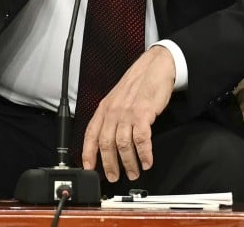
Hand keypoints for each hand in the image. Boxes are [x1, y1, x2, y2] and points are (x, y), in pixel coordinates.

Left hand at [81, 46, 175, 181]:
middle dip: (109, 165)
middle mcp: (113, 111)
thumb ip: (110, 116)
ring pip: (123, 145)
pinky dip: (144, 154)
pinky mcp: (144, 114)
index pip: (90, 134)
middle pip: (106, 144)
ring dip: (129, 163)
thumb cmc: (138, 83)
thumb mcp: (117, 98)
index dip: (88, 154)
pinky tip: (147, 161)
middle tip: (115, 177)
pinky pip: (141, 139)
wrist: (155, 67)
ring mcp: (128, 113)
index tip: (88, 168)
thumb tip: (106, 138)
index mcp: (104, 108)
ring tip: (134, 172)